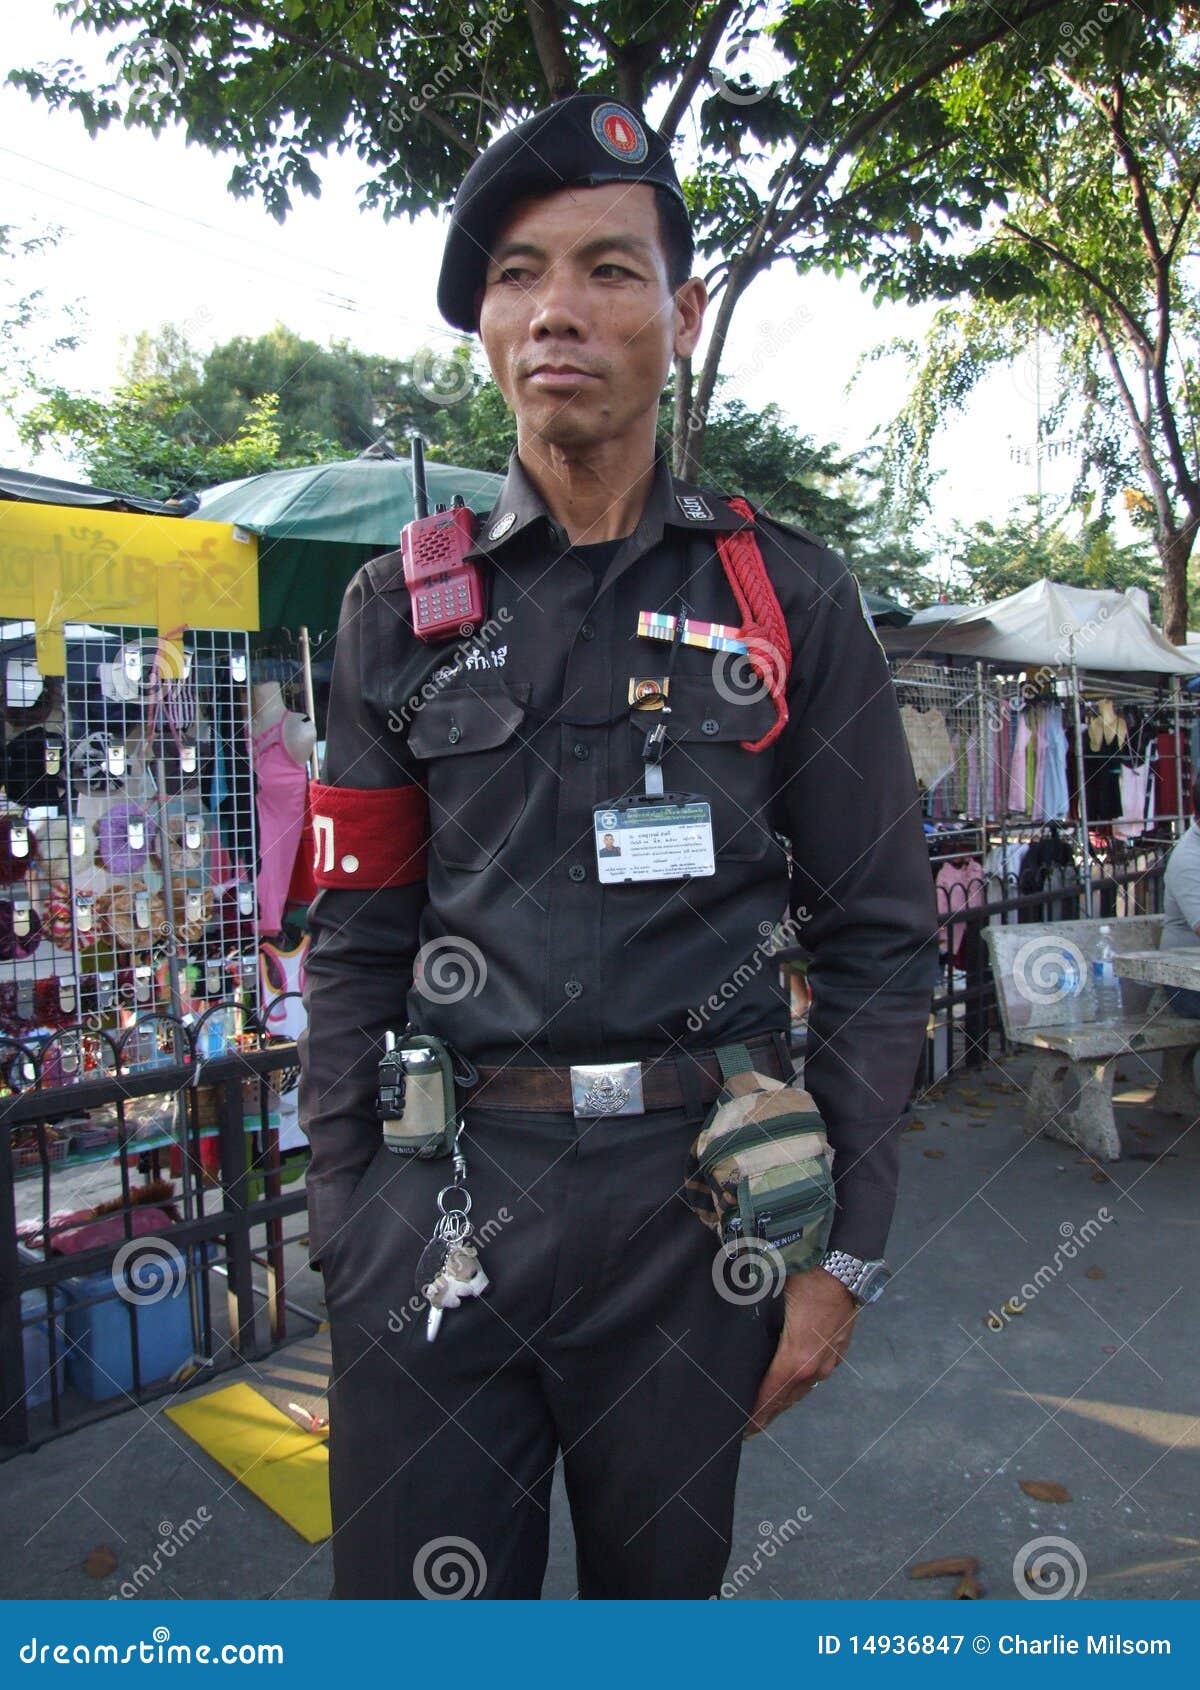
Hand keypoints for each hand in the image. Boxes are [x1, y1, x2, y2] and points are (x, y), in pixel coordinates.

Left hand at [745, 1266, 858, 1436]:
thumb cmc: (804, 1279)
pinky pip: (814, 1376)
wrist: (844, 1267)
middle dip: (767, 1415)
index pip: (770, 1396)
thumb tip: (730, 1332)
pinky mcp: (837, 1351)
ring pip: (802, 1390)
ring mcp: (829, 1361)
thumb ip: (753, 1323)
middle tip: (749, 1430)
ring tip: (766, 1413)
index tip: (743, 1431)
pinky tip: (790, 1387)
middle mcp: (815, 1368)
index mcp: (797, 1360)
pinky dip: (799, 1385)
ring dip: (783, 1402)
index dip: (755, 1415)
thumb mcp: (771, 1300)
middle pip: (786, 1400)